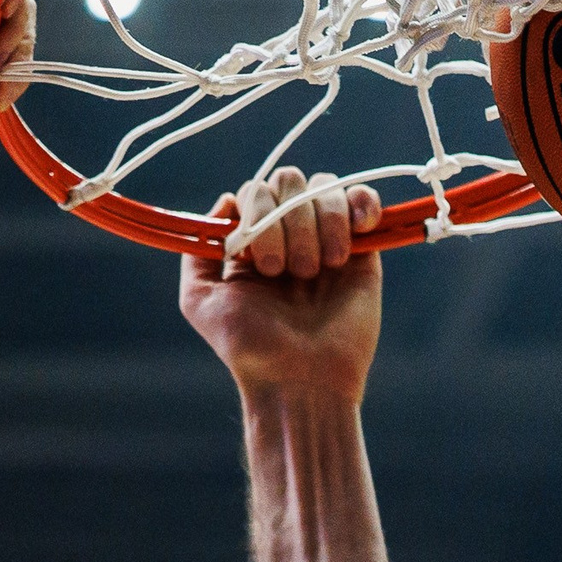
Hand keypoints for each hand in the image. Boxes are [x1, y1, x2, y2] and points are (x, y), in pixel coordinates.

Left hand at [180, 169, 384, 402]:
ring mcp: (327, 238)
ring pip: (324, 188)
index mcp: (253, 240)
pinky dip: (360, 203)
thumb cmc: (248, 346)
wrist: (299, 379)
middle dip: (285, 221)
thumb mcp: (199, 300)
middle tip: (285, 271)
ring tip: (317, 271)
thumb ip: (198, 250)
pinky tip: (357, 229)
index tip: (253, 259)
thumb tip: (226, 200)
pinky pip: (362, 200)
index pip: (255, 191)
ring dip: (318, 223)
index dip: (256, 213)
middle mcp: (289, 233)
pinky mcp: (363, 250)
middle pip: (289, 182)